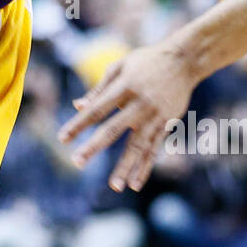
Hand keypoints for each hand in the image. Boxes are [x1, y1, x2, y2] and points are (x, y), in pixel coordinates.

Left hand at [57, 43, 199, 192]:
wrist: (184, 60)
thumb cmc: (146, 62)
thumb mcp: (120, 67)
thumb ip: (99, 89)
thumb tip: (77, 106)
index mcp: (124, 86)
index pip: (97, 109)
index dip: (79, 124)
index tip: (62, 138)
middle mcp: (140, 103)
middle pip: (113, 129)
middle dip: (94, 146)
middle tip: (77, 162)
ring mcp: (155, 116)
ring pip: (138, 145)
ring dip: (125, 167)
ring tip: (114, 186)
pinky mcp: (167, 124)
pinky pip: (154, 149)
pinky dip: (145, 167)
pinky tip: (134, 184)